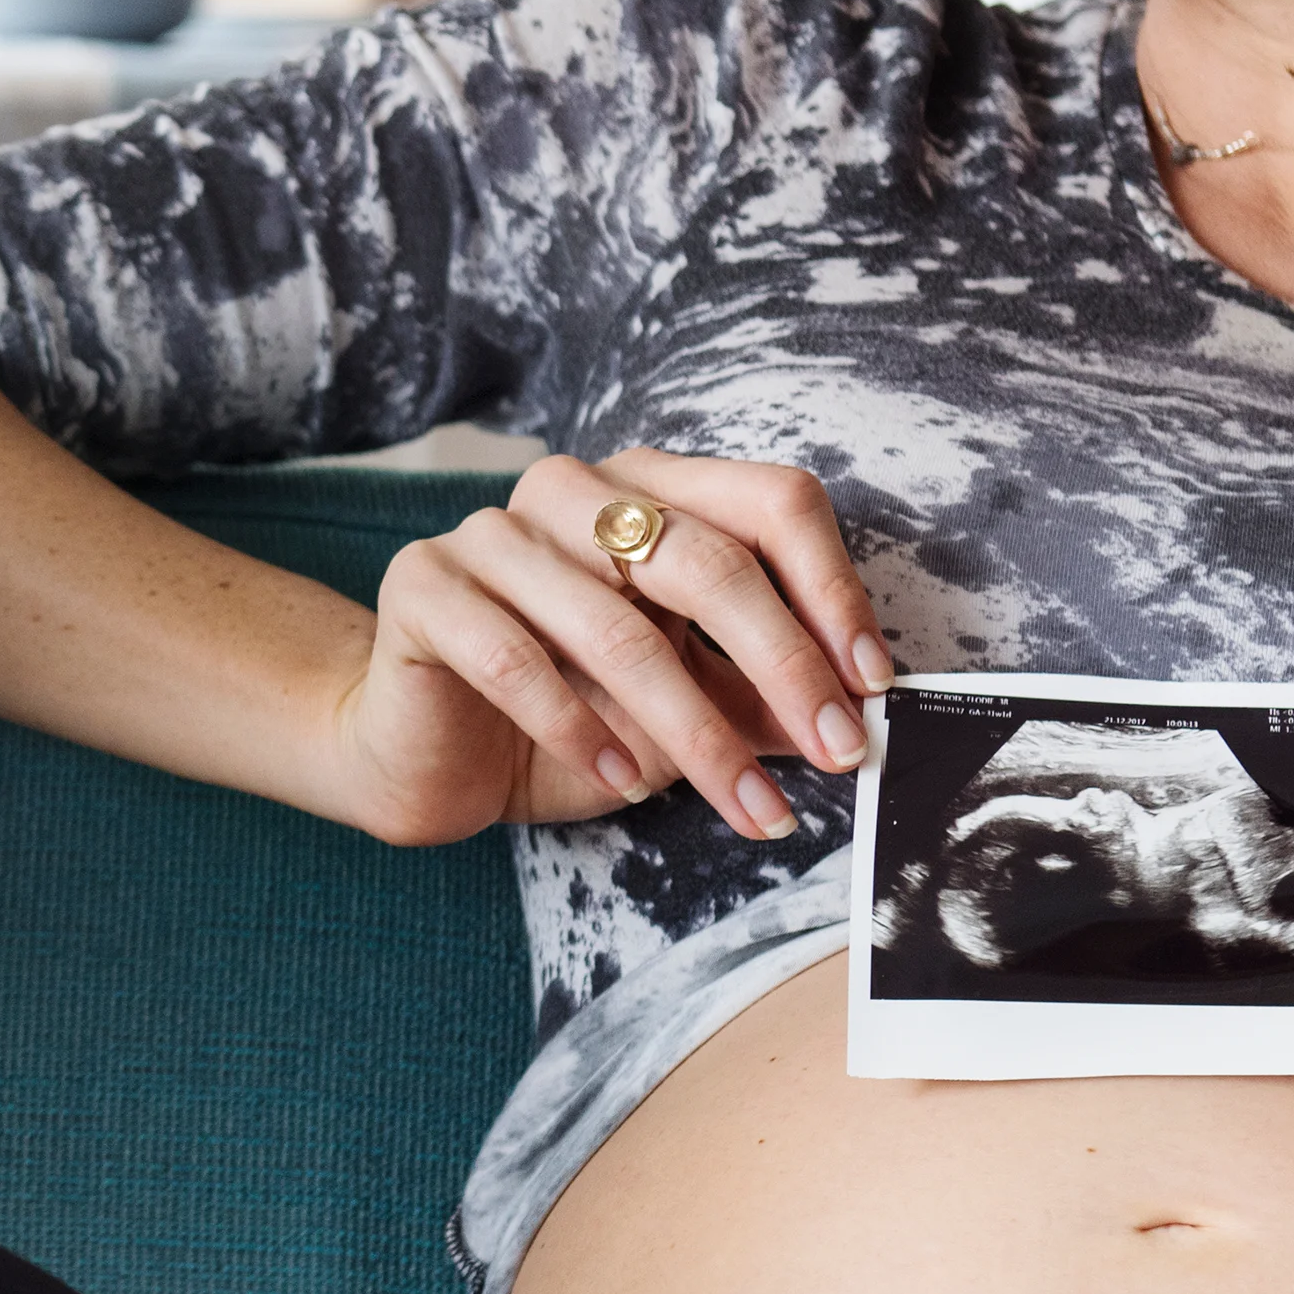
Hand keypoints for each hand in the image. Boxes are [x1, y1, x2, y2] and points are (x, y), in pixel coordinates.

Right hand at [325, 450, 893, 846]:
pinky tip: (626, 779)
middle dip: (784, 668)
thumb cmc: (567, 716)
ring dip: (696, 733)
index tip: (870, 684)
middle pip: (706, 559)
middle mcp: (572, 490)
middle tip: (836, 754)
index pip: (770, 501)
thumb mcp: (688, 707)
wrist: (426, 751)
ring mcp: (491, 532)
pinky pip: (516, 660)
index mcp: (648, 488)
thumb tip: (860, 716)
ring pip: (618, 628)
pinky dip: (582, 730)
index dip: (832, 589)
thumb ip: (762, 698)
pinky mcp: (423, 586)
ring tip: (743, 805)